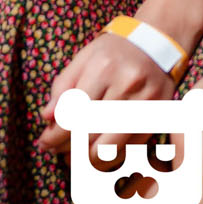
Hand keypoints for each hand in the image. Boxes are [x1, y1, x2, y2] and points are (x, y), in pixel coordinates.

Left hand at [35, 30, 175, 154]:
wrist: (157, 43)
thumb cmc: (114, 52)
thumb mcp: (84, 58)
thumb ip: (63, 86)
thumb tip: (47, 117)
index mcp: (104, 68)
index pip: (74, 114)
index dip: (55, 135)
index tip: (44, 142)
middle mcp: (127, 85)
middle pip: (90, 134)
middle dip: (67, 148)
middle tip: (56, 151)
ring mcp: (146, 102)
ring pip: (110, 148)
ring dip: (86, 160)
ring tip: (73, 158)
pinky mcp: (158, 116)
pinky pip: (129, 149)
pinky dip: (109, 158)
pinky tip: (95, 155)